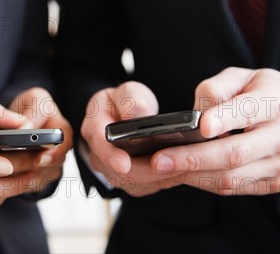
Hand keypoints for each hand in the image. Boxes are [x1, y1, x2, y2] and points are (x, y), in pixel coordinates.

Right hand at [81, 81, 183, 196]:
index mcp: (95, 128)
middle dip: (149, 171)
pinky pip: (145, 186)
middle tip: (177, 166)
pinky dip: (163, 180)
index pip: (100, 144)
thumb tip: (139, 115)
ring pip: (135, 183)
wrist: (125, 115)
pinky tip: (180, 171)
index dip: (111, 156)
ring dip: (159, 177)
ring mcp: (111, 171)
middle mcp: (99, 154)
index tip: (124, 164)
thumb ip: (131, 100)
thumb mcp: (128, 92)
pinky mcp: (127, 181)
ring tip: (184, 167)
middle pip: (120, 172)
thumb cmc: (125, 103)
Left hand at [151, 67, 279, 195]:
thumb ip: (217, 88)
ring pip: (231, 177)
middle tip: (158, 159)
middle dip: (192, 158)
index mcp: (277, 101)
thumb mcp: (243, 75)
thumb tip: (195, 115)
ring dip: (192, 175)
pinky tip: (182, 173)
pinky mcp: (274, 183)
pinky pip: (233, 188)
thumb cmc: (264, 91)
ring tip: (161, 168)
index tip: (201, 127)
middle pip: (235, 153)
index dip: (224, 119)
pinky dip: (204, 182)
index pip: (249, 111)